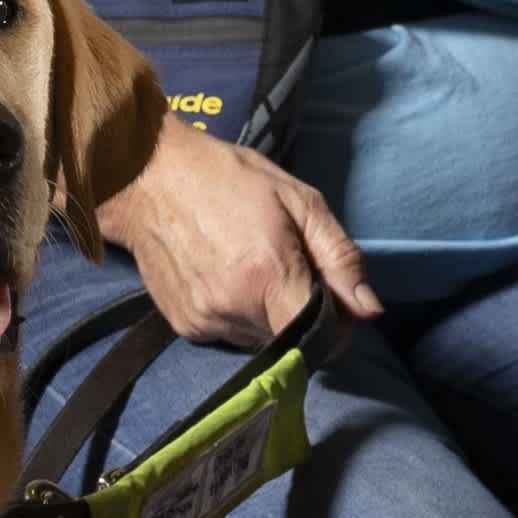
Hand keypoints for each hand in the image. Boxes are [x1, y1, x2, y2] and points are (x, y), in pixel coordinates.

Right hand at [93, 120, 379, 343]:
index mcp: (268, 276)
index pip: (321, 341)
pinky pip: (229, 334)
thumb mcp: (300, 201)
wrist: (147, 177)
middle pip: (292, 340)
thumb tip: (369, 308)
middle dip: (301, 313)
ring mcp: (204, 322)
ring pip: (261, 340)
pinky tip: (226, 275)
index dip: (338, 328)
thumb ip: (340, 259)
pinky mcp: (184, 327)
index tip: (335, 301)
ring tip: (252, 266)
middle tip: (289, 266)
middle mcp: (234, 309)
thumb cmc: (229, 178)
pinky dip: (238, 314)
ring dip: (269, 315)